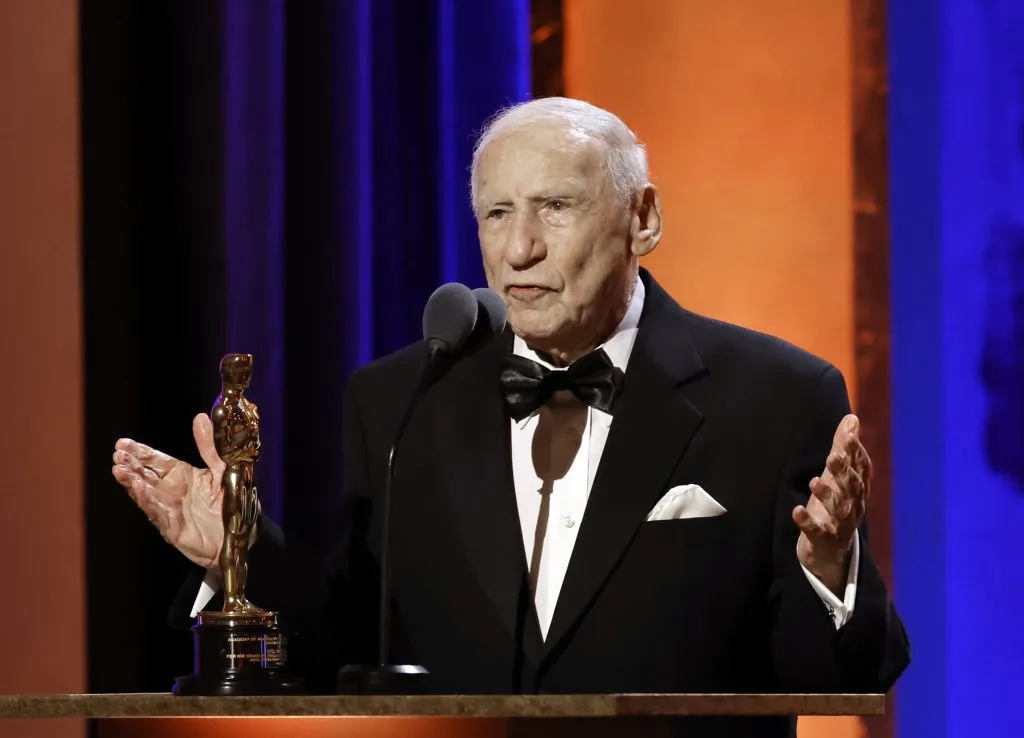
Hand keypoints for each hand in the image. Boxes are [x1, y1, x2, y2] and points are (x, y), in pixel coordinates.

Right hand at [111, 413, 225, 568]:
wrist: (244, 534)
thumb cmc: (233, 501)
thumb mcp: (224, 468)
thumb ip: (209, 447)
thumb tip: (200, 417)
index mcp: (183, 475)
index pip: (156, 461)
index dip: (140, 452)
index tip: (122, 443)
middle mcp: (172, 491)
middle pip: (145, 475)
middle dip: (131, 465)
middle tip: (117, 455)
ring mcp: (171, 510)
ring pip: (146, 494)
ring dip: (132, 483)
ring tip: (119, 470)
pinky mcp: (174, 529)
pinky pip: (158, 514)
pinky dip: (149, 502)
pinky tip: (140, 490)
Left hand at [793, 414, 870, 594]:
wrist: (831, 551)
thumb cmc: (835, 504)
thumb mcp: (837, 476)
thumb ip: (844, 448)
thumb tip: (852, 418)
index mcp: (857, 487)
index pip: (861, 468)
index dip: (856, 452)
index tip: (849, 435)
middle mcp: (853, 504)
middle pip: (852, 487)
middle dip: (843, 472)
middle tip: (832, 456)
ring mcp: (840, 524)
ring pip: (839, 510)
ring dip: (827, 496)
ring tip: (814, 481)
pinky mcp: (824, 540)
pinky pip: (817, 532)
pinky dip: (808, 523)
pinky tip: (797, 511)